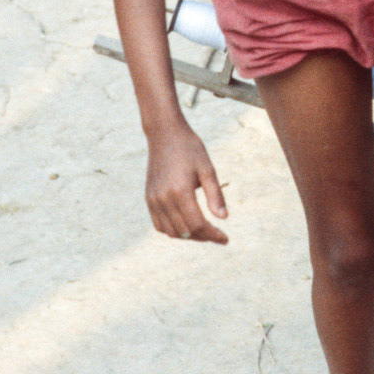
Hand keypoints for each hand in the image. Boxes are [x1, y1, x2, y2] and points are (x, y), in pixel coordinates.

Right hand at [145, 120, 228, 243]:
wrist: (165, 134)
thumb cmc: (190, 149)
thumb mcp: (207, 168)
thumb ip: (215, 195)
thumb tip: (223, 219)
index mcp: (180, 191)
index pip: (197, 224)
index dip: (212, 235)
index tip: (225, 239)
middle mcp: (163, 199)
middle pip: (185, 231)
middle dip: (204, 237)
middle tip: (218, 236)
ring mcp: (153, 200)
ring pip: (171, 232)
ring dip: (188, 236)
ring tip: (204, 232)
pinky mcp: (149, 198)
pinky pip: (159, 224)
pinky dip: (173, 231)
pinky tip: (186, 226)